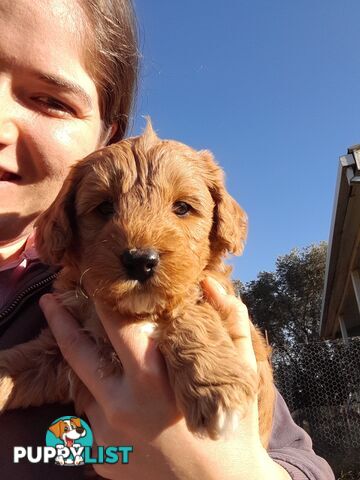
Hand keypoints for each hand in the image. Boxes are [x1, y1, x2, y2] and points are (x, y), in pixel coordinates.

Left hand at [39, 278, 289, 479]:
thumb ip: (230, 321)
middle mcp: (119, 407)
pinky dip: (108, 403)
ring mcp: (105, 435)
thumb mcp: (240, 371)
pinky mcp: (100, 457)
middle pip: (78, 352)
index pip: (118, 325)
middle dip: (61, 321)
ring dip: (97, 370)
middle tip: (50, 300)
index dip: (105, 298)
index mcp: (152, 382)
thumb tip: (210, 282)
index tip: (97, 280)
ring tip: (123, 371)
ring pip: (87, 386)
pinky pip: (95, 418)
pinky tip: (134, 409)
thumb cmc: (233, 428)